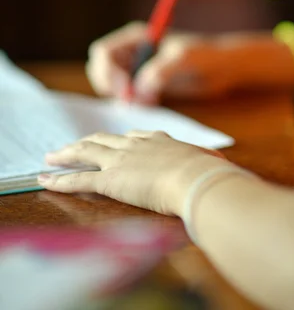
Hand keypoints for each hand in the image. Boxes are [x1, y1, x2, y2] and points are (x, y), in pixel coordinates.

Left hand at [39, 130, 225, 215]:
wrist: (198, 177)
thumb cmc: (209, 171)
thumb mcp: (211, 161)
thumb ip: (211, 161)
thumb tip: (224, 166)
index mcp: (159, 140)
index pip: (133, 136)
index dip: (118, 140)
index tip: (111, 143)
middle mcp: (135, 145)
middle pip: (103, 140)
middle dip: (85, 143)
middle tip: (71, 147)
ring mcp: (121, 160)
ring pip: (85, 153)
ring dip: (66, 155)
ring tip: (51, 157)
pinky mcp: (111, 180)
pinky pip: (79, 180)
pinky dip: (60, 181)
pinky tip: (45, 181)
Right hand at [86, 22, 255, 104]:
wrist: (224, 67)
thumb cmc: (206, 54)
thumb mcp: (184, 58)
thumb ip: (161, 70)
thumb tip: (140, 89)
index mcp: (136, 37)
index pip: (104, 52)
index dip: (106, 70)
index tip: (124, 88)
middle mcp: (132, 51)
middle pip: (101, 69)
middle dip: (110, 86)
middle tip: (129, 101)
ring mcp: (137, 69)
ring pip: (113, 86)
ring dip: (122, 96)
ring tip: (146, 102)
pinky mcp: (146, 85)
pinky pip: (129, 96)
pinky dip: (133, 103)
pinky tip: (151, 103)